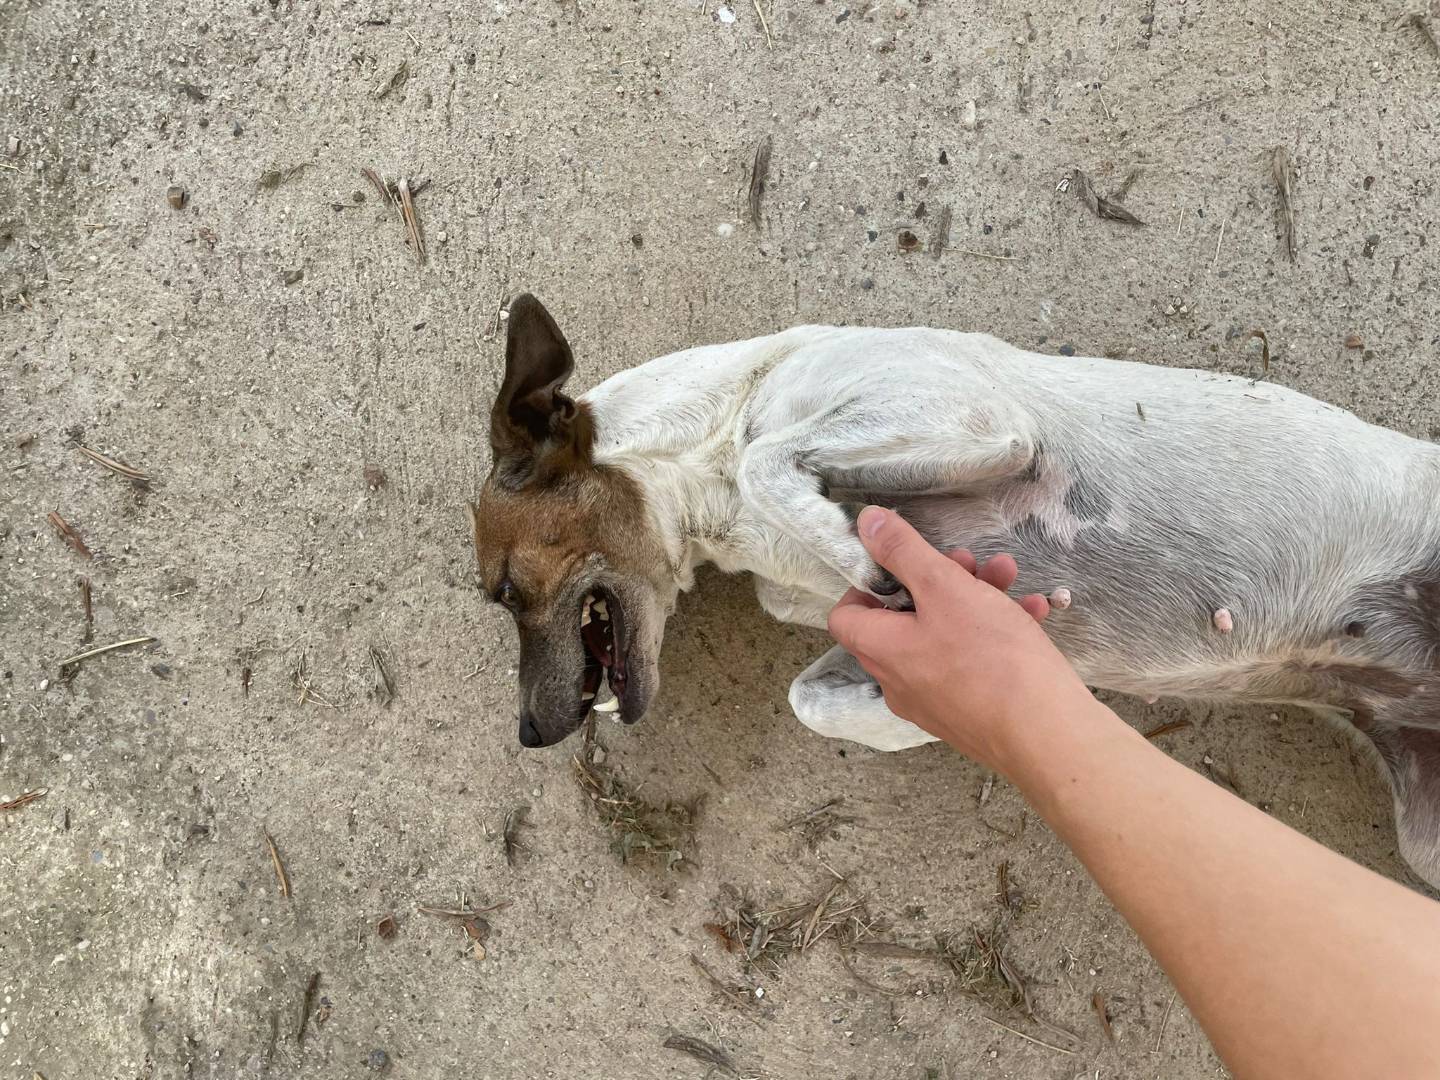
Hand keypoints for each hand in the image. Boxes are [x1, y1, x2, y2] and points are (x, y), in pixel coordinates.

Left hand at [826, 506, 1095, 774]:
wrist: (1046, 732)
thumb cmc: (990, 656)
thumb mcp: (945, 587)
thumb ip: (903, 551)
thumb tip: (865, 522)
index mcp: (881, 651)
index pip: (846, 615)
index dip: (867, 582)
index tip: (901, 562)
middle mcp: (899, 681)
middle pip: (903, 619)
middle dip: (939, 580)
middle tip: (970, 562)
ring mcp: (934, 700)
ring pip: (944, 636)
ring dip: (975, 598)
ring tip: (1008, 576)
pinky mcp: (969, 710)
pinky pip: (971, 662)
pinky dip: (995, 632)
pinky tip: (1032, 611)